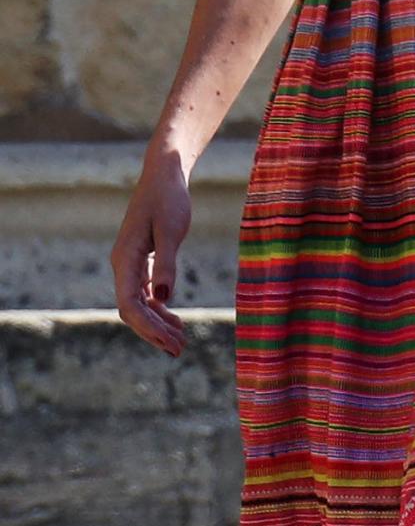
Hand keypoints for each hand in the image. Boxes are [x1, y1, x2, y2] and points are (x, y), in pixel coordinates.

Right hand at [111, 146, 192, 355]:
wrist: (164, 175)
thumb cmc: (168, 199)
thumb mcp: (172, 230)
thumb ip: (167, 263)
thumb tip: (162, 298)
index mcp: (125, 258)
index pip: (129, 304)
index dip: (148, 327)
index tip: (169, 342)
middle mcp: (123, 264)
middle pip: (132, 309)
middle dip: (154, 332)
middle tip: (179, 350)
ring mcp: (131, 264)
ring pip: (138, 304)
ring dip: (157, 324)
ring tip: (180, 342)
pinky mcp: (142, 261)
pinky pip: (145, 293)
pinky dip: (159, 309)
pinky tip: (175, 320)